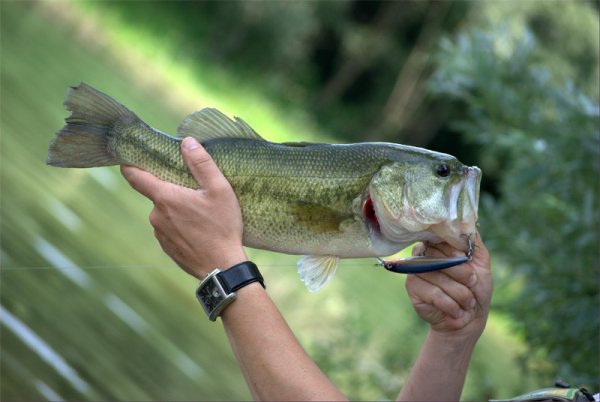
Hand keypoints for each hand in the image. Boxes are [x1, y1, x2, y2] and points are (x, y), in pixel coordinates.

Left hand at [120, 137, 246, 278]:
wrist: (222, 267)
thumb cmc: (222, 226)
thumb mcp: (219, 189)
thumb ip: (202, 163)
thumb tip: (187, 142)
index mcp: (165, 197)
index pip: (135, 176)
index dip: (130, 164)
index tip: (129, 157)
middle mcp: (156, 215)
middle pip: (158, 194)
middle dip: (172, 190)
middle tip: (196, 193)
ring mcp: (160, 234)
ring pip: (165, 213)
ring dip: (178, 210)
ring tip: (202, 215)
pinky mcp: (167, 248)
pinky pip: (170, 229)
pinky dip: (181, 226)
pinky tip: (200, 231)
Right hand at [405, 234, 491, 341]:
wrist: (468, 320)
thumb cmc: (475, 290)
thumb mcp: (481, 264)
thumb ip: (473, 242)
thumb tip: (465, 220)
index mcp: (439, 245)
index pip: (441, 237)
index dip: (455, 251)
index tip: (465, 260)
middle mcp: (424, 254)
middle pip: (439, 256)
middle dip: (463, 274)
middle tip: (473, 285)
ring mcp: (415, 270)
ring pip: (439, 276)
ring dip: (461, 294)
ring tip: (467, 303)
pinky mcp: (412, 287)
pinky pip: (434, 293)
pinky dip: (451, 305)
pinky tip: (456, 311)